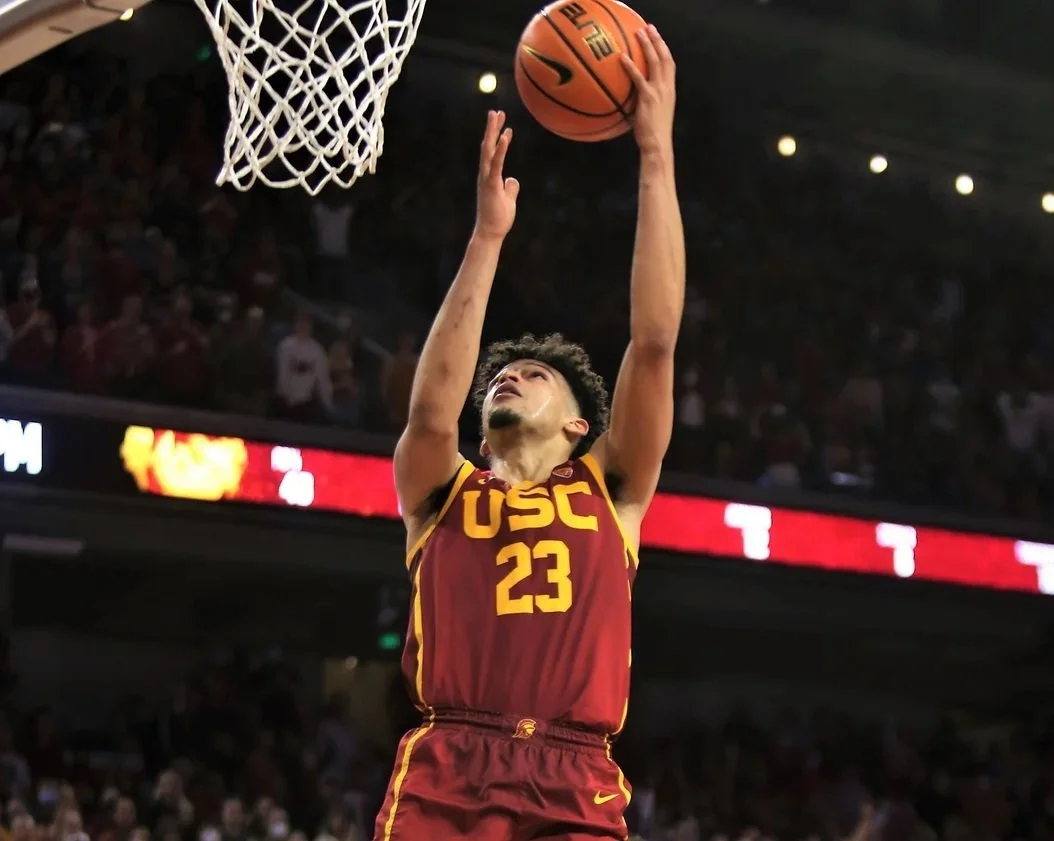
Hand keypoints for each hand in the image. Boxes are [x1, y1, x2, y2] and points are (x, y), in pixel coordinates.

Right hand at [475, 110, 518, 239]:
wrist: (491, 232)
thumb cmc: (499, 217)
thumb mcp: (508, 199)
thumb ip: (510, 187)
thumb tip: (513, 180)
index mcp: (490, 176)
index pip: (493, 152)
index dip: (497, 137)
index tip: (503, 123)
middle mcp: (486, 174)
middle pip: (488, 147)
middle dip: (492, 128)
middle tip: (495, 112)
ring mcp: (487, 178)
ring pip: (489, 150)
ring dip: (493, 132)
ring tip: (496, 115)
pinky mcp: (491, 184)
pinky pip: (497, 163)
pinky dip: (501, 149)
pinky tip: (505, 136)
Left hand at [621, 25, 675, 156]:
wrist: (658, 144)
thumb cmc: (653, 133)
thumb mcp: (654, 112)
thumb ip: (648, 99)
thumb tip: (634, 95)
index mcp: (670, 90)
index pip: (669, 64)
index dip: (664, 49)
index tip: (657, 37)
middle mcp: (666, 87)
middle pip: (664, 57)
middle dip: (657, 40)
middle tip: (648, 28)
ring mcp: (658, 91)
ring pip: (655, 62)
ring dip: (647, 46)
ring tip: (639, 33)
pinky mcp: (648, 98)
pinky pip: (638, 78)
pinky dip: (631, 67)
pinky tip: (622, 58)